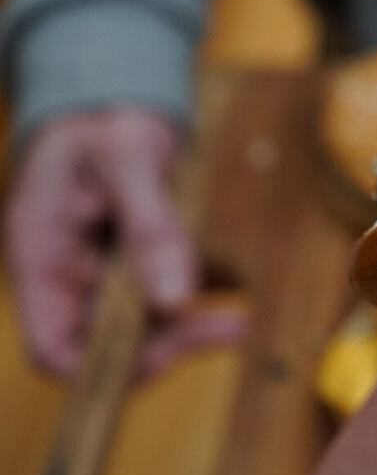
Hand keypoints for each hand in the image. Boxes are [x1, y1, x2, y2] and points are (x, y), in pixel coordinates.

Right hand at [3, 108, 242, 377]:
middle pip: (104, 349)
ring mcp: (98, 277)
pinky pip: (160, 303)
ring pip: (139, 329)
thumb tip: (175, 299)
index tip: (166, 353)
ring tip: (239, 324)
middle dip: (165, 346)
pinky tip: (233, 306)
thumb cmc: (105, 119)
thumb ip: (150, 226)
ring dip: (188, 331)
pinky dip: (194, 308)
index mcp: (39, 257)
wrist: (114, 104)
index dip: (103, 370)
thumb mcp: (128, 156)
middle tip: (228, 330)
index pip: (53, 350)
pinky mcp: (131, 270)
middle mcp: (65, 279)